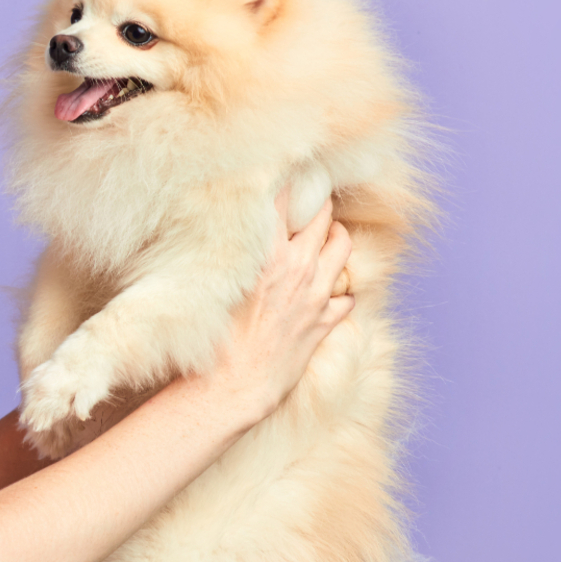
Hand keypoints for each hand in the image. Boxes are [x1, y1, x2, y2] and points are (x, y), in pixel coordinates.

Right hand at [199, 188, 354, 426]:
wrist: (234, 387)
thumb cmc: (214, 339)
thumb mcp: (216, 286)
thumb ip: (235, 256)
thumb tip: (238, 234)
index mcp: (267, 254)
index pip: (285, 200)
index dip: (288, 183)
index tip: (287, 175)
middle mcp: (297, 268)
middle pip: (322, 216)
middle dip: (317, 204)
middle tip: (308, 201)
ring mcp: (316, 294)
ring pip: (343, 247)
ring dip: (335, 237)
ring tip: (324, 236)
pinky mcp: (324, 321)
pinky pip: (346, 296)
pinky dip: (339, 290)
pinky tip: (327, 291)